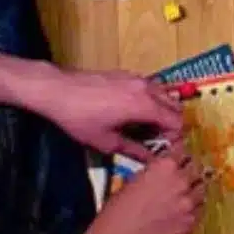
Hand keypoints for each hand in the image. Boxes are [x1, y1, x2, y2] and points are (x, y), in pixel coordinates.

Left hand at [43, 70, 184, 159]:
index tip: (165, 149)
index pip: (176, 121)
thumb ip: (133, 150)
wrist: (58, 89)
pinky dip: (151, 99)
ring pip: (163, 93)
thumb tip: (150, 159)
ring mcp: (136, 78)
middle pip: (174, 105)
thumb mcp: (106, 141)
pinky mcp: (126, 74)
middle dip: (171, 123)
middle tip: (158, 140)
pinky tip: (134, 112)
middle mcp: (145, 88)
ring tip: (147, 127)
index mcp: (144, 105)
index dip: (175, 137)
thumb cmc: (80, 118)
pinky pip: (149, 87)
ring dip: (162, 110)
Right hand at [85, 148, 206, 233]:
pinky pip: (199, 210)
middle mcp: (181, 181)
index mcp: (165, 166)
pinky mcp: (190, 223)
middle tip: (183, 175)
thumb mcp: (132, 180)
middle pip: (196, 168)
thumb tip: (160, 172)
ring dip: (194, 189)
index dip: (179, 154)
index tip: (178, 157)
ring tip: (186, 193)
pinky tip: (184, 211)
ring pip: (201, 189)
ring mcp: (188, 203)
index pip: (181, 150)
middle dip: (189, 170)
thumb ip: (152, 172)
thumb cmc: (117, 211)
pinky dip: (193, 209)